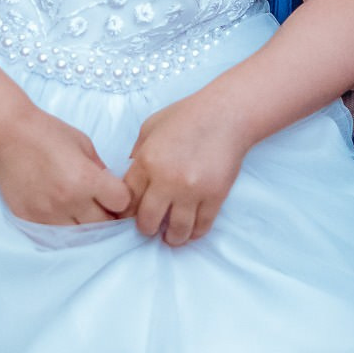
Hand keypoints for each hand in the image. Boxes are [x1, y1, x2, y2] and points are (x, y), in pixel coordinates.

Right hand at [0, 109, 132, 224]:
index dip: (122, 198)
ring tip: (81, 212)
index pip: (121, 203)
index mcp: (86, 178)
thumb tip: (112, 188)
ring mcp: (48, 214)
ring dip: (85, 227)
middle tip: (102, 207)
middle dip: (107, 216)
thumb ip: (100, 168)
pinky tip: (62, 215)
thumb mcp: (83, 144)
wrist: (6, 135)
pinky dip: (63, 229)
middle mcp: (69, 200)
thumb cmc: (46, 133)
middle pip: (104, 225)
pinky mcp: (30, 220)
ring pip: (80, 236)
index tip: (116, 193)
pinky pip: (55, 237)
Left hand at [122, 93, 251, 245]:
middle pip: (147, 221)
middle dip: (146, 227)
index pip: (128, 200)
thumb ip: (137, 153)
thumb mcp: (150, 127)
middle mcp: (167, 180)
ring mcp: (192, 191)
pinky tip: (191, 231)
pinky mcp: (215, 196)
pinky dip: (194, 233)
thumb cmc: (186, 116)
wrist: (226, 114)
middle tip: (151, 226)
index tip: (132, 215)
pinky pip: (202, 227)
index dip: (127, 212)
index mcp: (147, 161)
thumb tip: (129, 179)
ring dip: (171, 237)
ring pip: (176, 231)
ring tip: (171, 236)